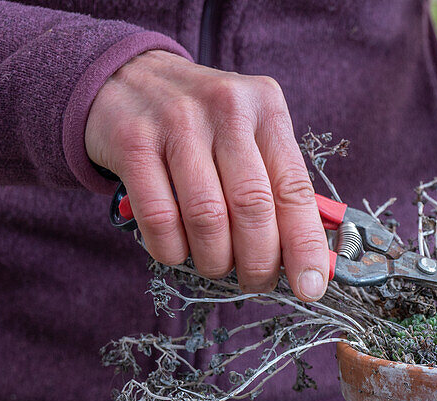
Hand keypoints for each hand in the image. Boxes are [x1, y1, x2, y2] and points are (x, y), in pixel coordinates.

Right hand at [86, 50, 328, 300]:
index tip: (310, 287)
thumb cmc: (203, 123)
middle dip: (259, 262)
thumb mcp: (250, 133)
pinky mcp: (133, 143)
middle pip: (253, 208)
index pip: (295, 190)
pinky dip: (173, 250)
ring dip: (215, 260)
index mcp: (266, 109)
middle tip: (257, 282)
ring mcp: (177, 123)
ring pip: (208, 218)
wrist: (126, 77)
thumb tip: (308, 260)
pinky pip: (160, 218)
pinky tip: (178, 251)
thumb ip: (277, 185)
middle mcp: (226, 110)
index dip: (304, 246)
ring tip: (216, 266)